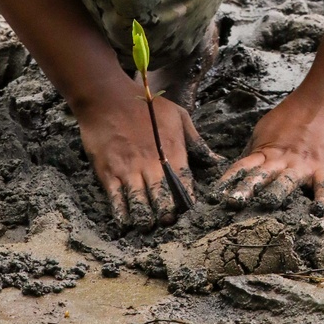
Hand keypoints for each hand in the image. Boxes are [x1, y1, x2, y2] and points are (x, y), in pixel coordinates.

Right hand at [78, 80, 221, 229]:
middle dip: (167, 215)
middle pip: (162, 199)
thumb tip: (216, 161)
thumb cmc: (146, 106)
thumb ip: (197, 141)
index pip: (185, 184)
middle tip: (168, 223)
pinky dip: (122, 214)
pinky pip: (116, 200)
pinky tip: (125, 224)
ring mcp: (128, 170)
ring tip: (149, 226)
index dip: (188, 202)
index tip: (189, 213)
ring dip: (146, 219)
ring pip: (140, 204)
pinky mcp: (108, 173)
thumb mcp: (178, 116)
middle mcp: (151, 164)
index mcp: (172, 151)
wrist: (107, 97)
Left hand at [216, 83, 323, 209]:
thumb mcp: (267, 128)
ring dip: (276, 193)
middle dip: (246, 190)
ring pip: (287, 182)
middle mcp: (283, 160)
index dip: (227, 182)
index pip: (242, 168)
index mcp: (267, 151)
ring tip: (267, 204)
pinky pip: (323, 188)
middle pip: (261, 176)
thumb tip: (236, 172)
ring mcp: (305, 165)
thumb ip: (254, 152)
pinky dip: (321, 200)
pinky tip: (317, 212)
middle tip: (232, 204)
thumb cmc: (296, 113)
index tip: (213, 198)